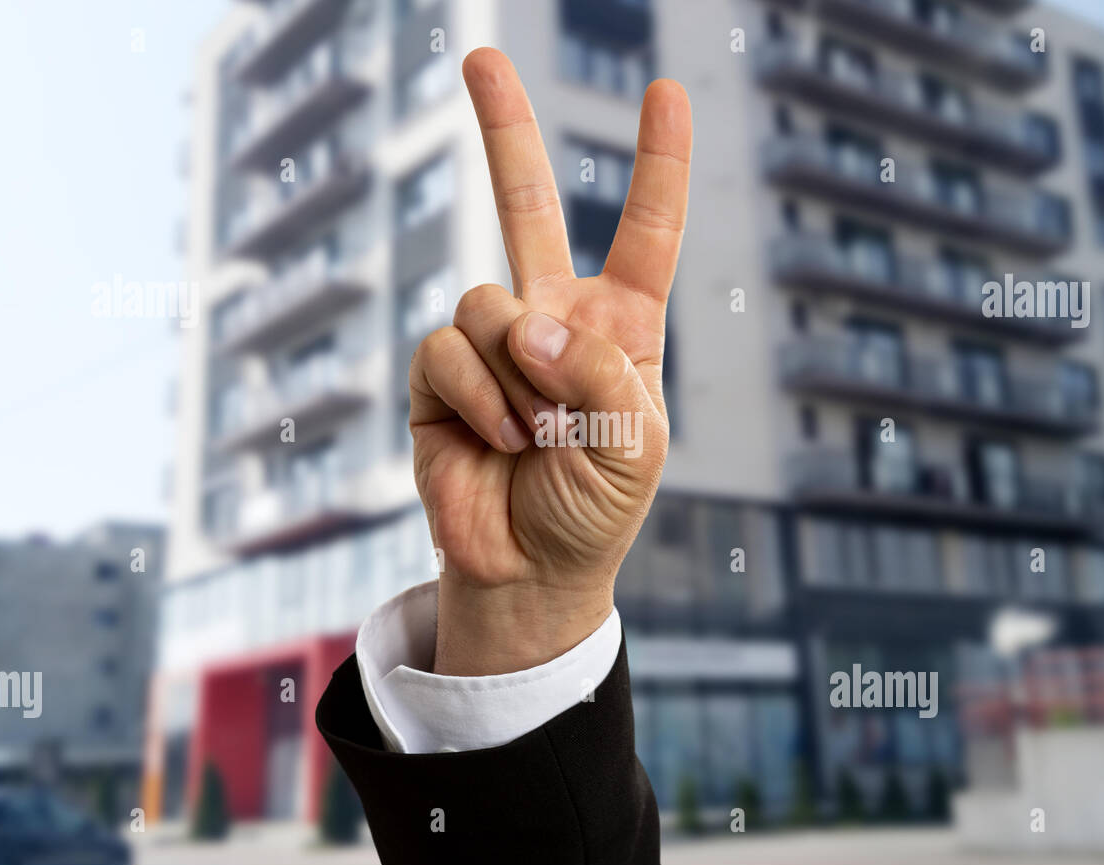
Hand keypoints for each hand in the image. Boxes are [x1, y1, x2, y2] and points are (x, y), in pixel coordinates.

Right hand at [407, 48, 691, 675]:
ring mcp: (490, 343)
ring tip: (537, 434)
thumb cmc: (596, 504)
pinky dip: (482, 397)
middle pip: (523, 204)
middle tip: (479, 57)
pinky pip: (450, 349)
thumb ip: (599, 372)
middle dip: (503, 129)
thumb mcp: (637, 444)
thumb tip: (529, 319)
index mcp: (618, 325)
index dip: (657, 166)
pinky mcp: (438, 375)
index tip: (665, 94)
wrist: (531, 568)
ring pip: (488, 301)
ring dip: (520, 375)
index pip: (645, 232)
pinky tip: (499, 438)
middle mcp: (550, 317)